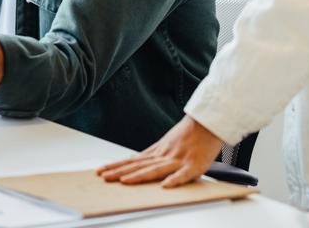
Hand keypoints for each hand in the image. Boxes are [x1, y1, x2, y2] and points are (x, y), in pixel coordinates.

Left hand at [96, 115, 223, 187]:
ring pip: (155, 170)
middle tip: (103, 177)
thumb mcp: (165, 143)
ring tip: (124, 182)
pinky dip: (174, 180)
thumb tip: (133, 160)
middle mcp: (164, 156)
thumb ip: (151, 154)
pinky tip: (164, 187)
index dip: (115, 166)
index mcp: (157, 152)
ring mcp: (178, 160)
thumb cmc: (188, 134)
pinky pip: (183, 175)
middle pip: (138, 166)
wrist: (207, 122)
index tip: (100, 171)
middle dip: (119, 172)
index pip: (131, 161)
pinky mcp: (194, 166)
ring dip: (139, 176)